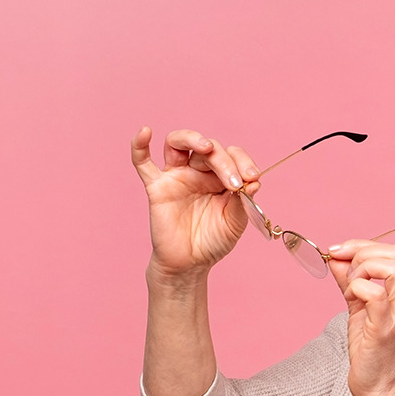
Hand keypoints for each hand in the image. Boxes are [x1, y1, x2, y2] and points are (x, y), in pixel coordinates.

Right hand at [130, 127, 261, 280]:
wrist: (190, 263)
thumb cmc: (213, 241)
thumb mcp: (235, 223)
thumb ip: (242, 201)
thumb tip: (254, 182)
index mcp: (222, 177)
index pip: (232, 156)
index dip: (243, 162)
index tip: (252, 177)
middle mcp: (199, 172)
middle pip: (209, 149)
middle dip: (224, 161)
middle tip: (234, 182)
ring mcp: (177, 177)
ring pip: (178, 143)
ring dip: (192, 139)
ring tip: (206, 147)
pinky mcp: (157, 187)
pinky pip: (143, 163)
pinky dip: (140, 146)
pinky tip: (145, 132)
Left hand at [325, 240, 394, 395]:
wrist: (382, 390)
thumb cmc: (374, 353)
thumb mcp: (361, 308)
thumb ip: (351, 281)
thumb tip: (336, 258)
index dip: (364, 246)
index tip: (339, 252)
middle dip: (364, 253)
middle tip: (346, 272)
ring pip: (394, 267)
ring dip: (364, 268)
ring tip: (352, 286)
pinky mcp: (387, 328)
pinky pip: (375, 293)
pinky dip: (357, 288)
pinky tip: (352, 300)